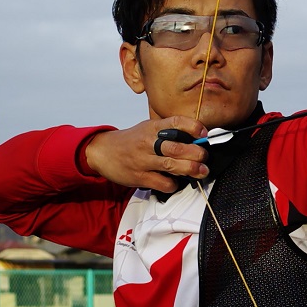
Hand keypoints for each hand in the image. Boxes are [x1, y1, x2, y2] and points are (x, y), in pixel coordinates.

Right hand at [84, 116, 209, 192]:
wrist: (102, 151)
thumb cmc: (132, 141)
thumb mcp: (149, 129)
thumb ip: (169, 132)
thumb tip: (197, 139)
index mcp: (153, 128)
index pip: (176, 122)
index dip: (194, 127)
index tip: (204, 134)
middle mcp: (148, 142)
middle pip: (177, 147)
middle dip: (197, 153)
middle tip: (205, 157)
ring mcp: (143, 160)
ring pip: (172, 165)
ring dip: (191, 169)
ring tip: (202, 170)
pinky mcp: (139, 176)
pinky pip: (162, 182)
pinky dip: (173, 184)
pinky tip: (176, 182)